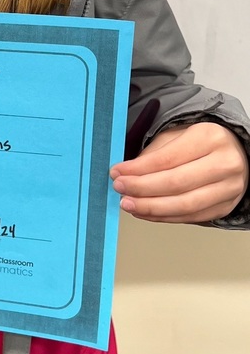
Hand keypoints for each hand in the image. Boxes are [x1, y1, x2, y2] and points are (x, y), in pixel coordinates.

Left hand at [110, 122, 249, 222]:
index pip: (167, 159)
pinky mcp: (225, 207)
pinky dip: (164, 217)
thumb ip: (154, 153)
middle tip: (120, 189)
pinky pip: (190, 217)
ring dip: (151, 208)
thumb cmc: (203, 143)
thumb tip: (127, 174)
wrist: (236, 155)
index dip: (138, 169)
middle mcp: (224, 164)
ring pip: (184, 205)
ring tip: (129, 204)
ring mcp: (228, 189)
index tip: (117, 173)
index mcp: (210, 138)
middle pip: (175, 183)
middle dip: (141, 189)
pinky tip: (146, 212)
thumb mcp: (178, 135)